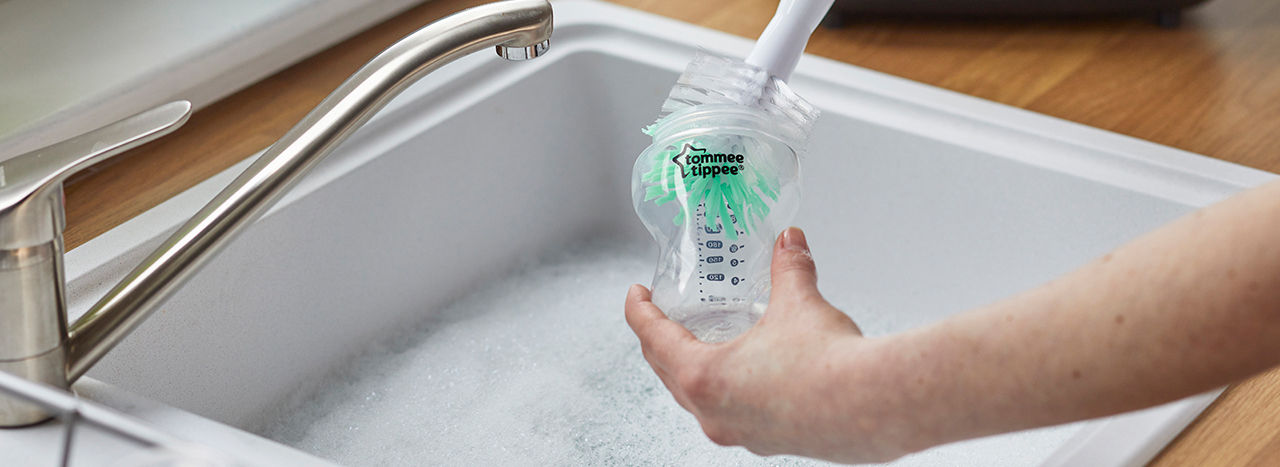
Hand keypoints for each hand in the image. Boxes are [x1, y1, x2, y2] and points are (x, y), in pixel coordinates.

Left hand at [625, 227, 911, 462]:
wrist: (875, 408)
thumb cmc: (829, 364)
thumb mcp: (799, 303)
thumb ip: (788, 268)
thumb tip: (789, 241)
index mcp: (704, 378)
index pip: (654, 340)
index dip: (639, 312)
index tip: (636, 295)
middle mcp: (714, 414)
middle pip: (668, 374)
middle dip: (661, 342)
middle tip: (661, 317)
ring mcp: (740, 434)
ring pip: (697, 401)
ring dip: (692, 371)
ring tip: (700, 346)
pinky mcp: (769, 443)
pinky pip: (732, 416)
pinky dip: (726, 392)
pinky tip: (745, 378)